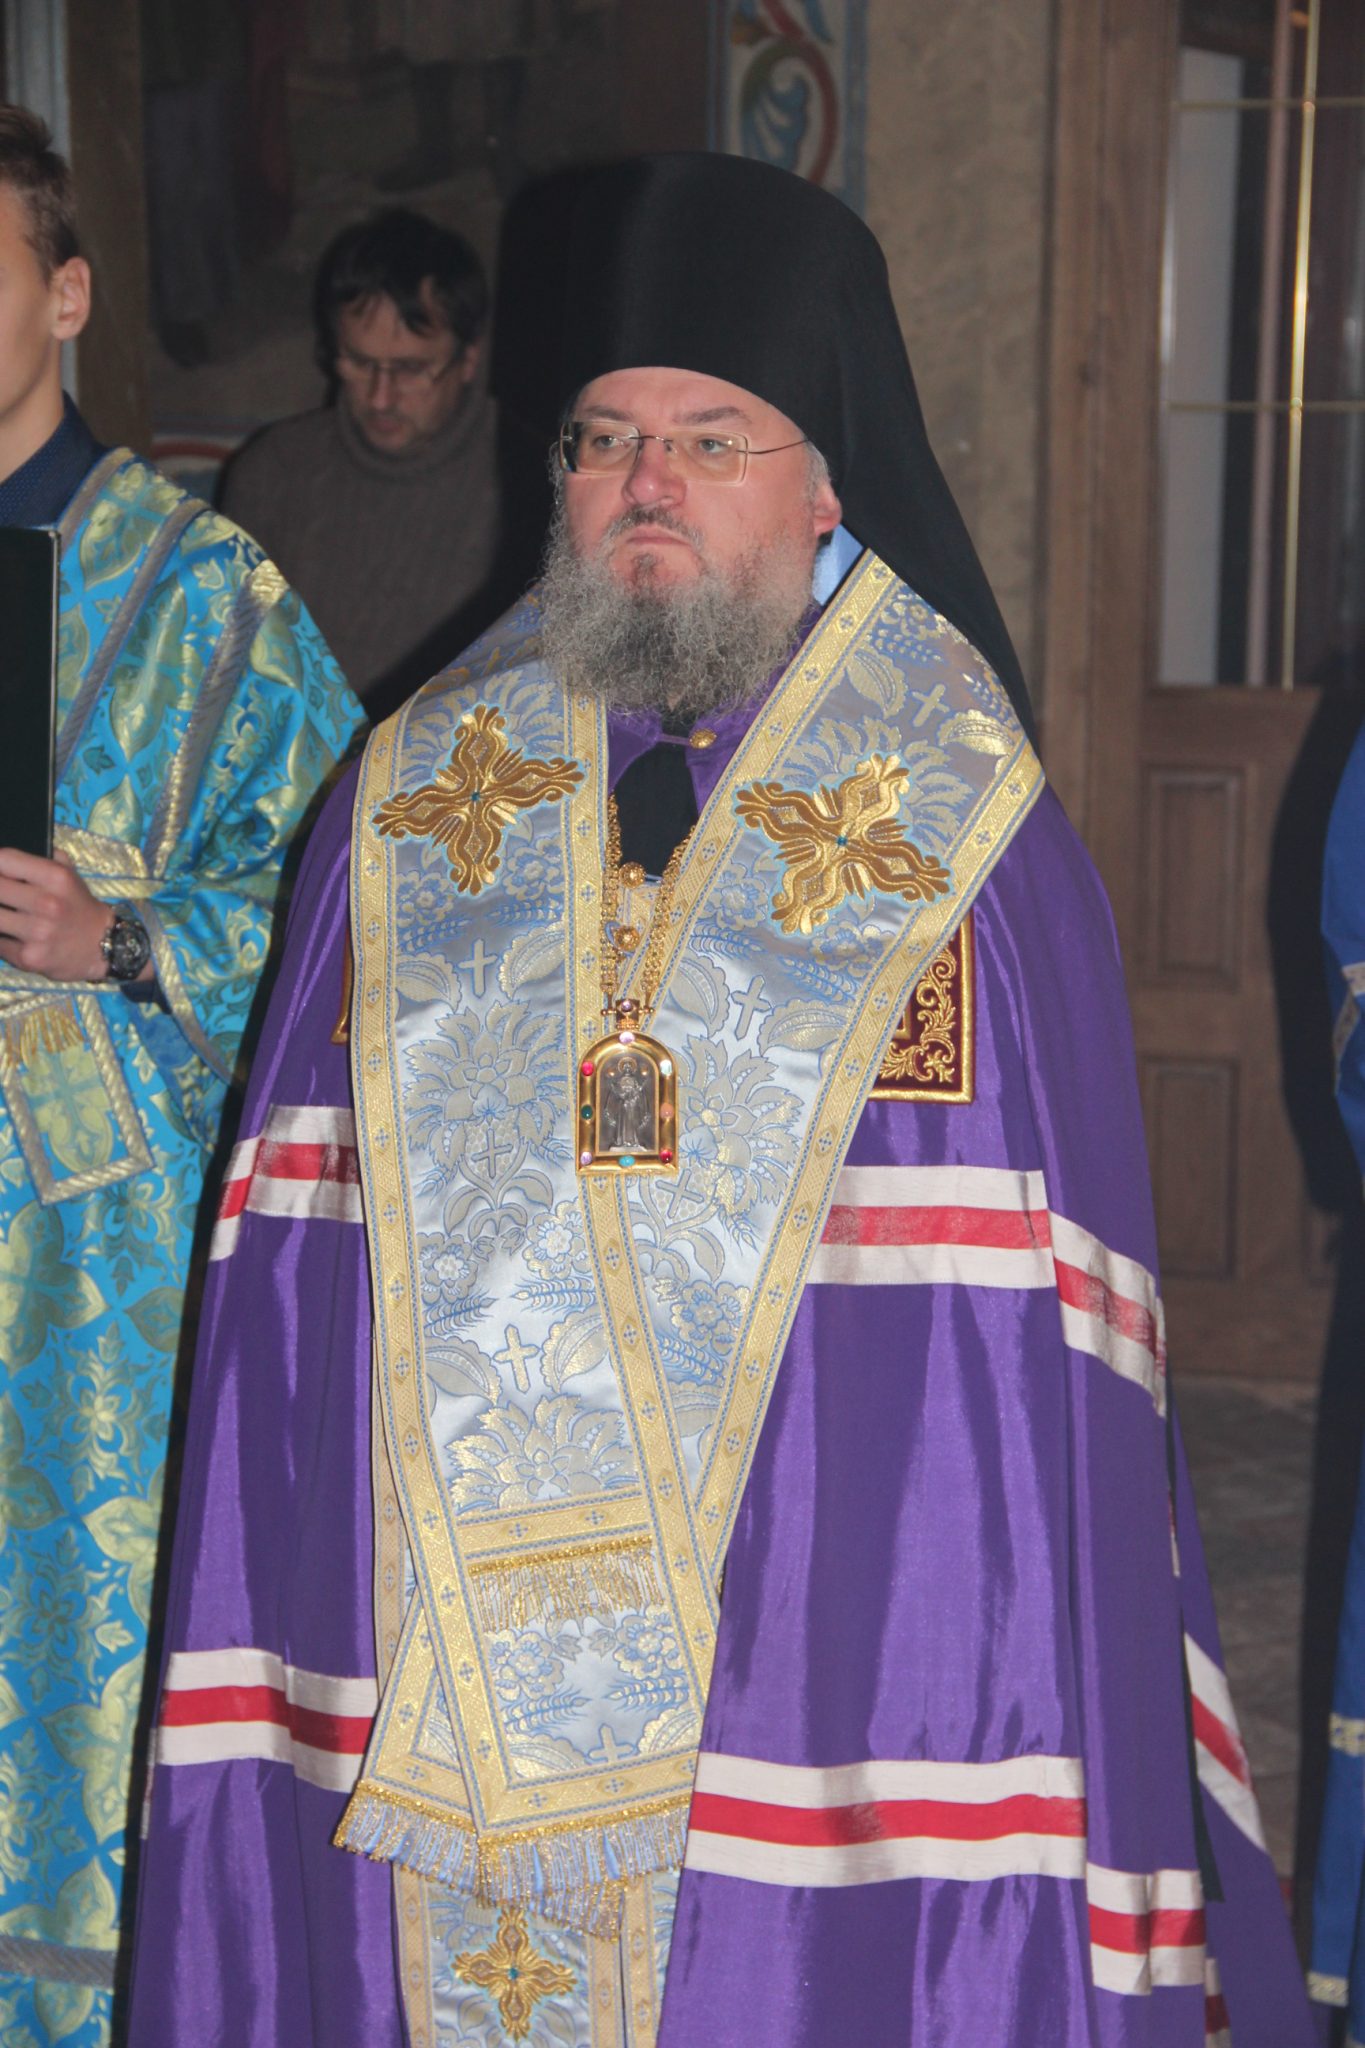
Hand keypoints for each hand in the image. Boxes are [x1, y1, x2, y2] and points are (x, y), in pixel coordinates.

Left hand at [0, 848, 112, 980]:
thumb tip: (6, 856)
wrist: (102, 945)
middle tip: (5, 896)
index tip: (1, 873)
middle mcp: (47, 903)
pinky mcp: (29, 957)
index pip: (5, 860)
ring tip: (9, 915)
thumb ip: (44, 857)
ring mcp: (37, 932)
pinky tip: (14, 936)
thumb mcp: (69, 873)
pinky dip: (3, 939)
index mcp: (56, 877)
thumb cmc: (79, 905)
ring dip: (0, 915)